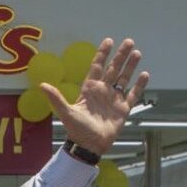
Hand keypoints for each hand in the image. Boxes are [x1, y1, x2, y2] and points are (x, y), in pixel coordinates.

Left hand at [44, 37, 149, 155]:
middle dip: (120, 55)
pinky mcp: (123, 109)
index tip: (109, 41)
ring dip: (130, 66)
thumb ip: (56, 98)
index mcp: (90, 89)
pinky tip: (145, 74)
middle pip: (113, 69)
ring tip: (137, 53)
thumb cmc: (77, 130)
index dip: (103, 54)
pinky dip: (139, 85)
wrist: (89, 145)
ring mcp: (114, 99)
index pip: (97, 67)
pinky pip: (133, 94)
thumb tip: (42, 85)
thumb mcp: (66, 112)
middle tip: (129, 42)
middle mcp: (103, 91)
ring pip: (124, 78)